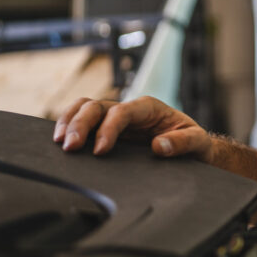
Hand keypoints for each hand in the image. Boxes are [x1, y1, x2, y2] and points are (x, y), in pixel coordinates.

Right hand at [53, 96, 211, 159]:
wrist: (192, 147)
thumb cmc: (194, 142)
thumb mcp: (197, 142)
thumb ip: (183, 143)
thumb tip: (159, 147)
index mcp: (149, 107)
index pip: (121, 111)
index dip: (108, 128)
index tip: (99, 150)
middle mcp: (129, 109)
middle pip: (97, 106)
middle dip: (80, 124)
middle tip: (69, 147)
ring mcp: (116, 118)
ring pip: (85, 109)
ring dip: (69, 122)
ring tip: (59, 143)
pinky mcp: (108, 129)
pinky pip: (84, 121)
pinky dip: (69, 126)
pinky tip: (59, 141)